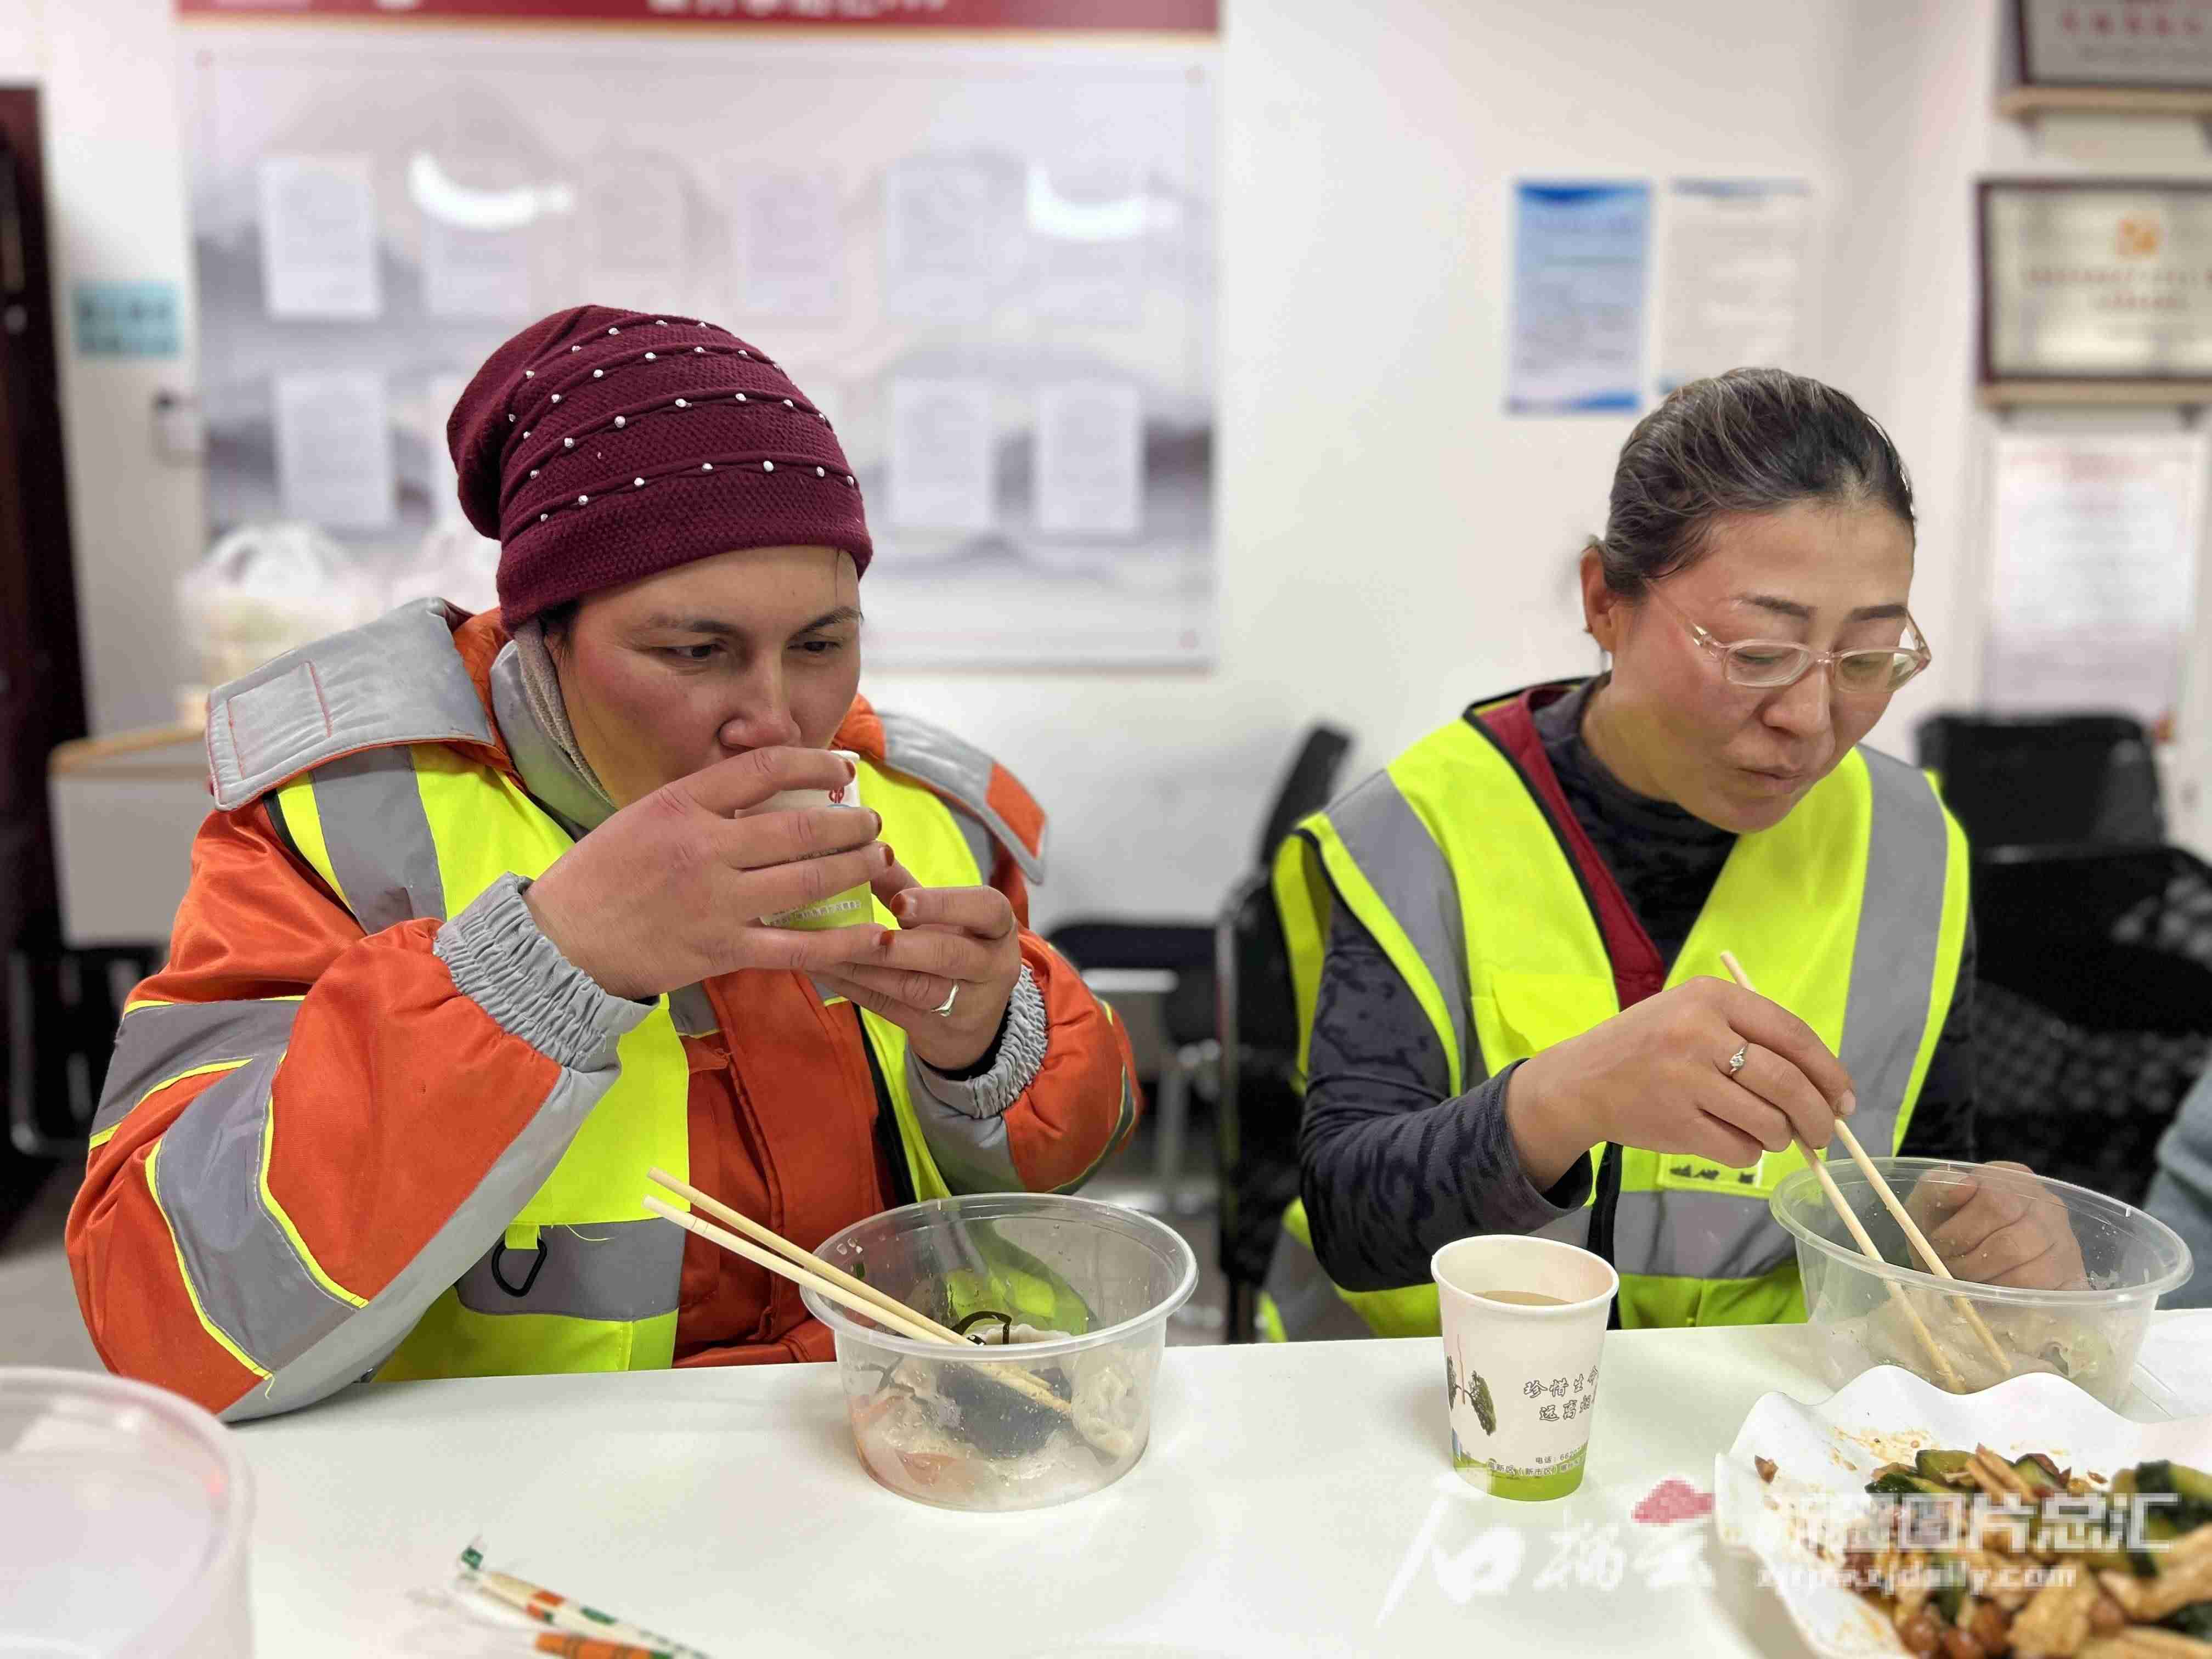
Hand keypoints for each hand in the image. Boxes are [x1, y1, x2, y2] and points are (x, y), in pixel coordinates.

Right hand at [524, 746, 893, 999]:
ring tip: (878, 859)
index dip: (816, 764)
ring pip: (809, 880)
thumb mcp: (644, 817)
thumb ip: (702, 803)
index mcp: (682, 806)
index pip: (765, 769)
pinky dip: (841, 942)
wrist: (561, 943)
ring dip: (856, 868)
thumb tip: (765, 787)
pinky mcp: (721, 951)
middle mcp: (704, 849)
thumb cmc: (602, 875)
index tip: (843, 769)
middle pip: (801, 828)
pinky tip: (871, 935)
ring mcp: (716, 903)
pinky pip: (796, 946)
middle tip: (871, 822)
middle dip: (850, 824)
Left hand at [812, 860, 1024, 1071]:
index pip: (986, 909)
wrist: (971, 1022)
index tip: (901, 902)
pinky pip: (889, 1009)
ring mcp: (964, 1005)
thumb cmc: (954, 948)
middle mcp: (990, 967)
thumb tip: (859, 846)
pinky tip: (821, 968)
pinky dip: (853, 988)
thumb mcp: (942, 917)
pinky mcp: (932, 1029)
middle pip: (952, 955)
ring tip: (825, 947)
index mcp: (997, 928)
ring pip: (917, 988)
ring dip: (867, 967)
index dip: (944, 904)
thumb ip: (904, 885)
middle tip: (869, 936)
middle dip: (906, 945)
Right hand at [1505, 977, 1856, 1188]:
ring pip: (1769, 1123)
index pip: (1792, 1036)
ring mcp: (1685, 1079)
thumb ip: (1752, 1038)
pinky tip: (1734, 1141)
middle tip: (1824, 1132)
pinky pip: (1739, 1149)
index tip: (1845, 1098)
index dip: (1829, 1072)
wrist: (1579, 1080)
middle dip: (1819, 1116)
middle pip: (1788, 1083)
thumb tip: (1824, 1089)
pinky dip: (1748, 1153)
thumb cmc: (1647, 1047)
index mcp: (1710, 998)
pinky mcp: (1675, 1122)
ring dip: (1780, 1137)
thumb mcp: (1693, 1016)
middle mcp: (1698, 1033)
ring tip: (1769, 1134)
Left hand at [1904, 1161, 2088, 1289]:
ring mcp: (2065, 1241)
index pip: (1995, 1201)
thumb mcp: (1926, 1203)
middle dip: (1972, 1263)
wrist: (1953, 1260)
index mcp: (2011, 1178)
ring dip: (1989, 1284)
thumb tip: (1965, 1185)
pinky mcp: (2073, 1276)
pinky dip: (2013, 1300)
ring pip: (2030, 1273)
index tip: (1939, 1244)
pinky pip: (2047, 1295)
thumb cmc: (1940, 1227)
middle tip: (1952, 1269)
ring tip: (1970, 1281)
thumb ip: (1937, 1188)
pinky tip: (1995, 1294)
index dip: (1961, 1231)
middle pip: (2011, 1243)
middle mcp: (2046, 1205)